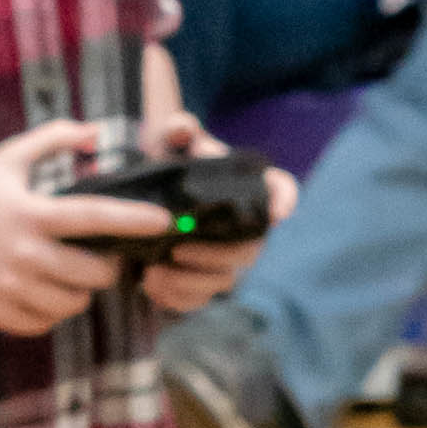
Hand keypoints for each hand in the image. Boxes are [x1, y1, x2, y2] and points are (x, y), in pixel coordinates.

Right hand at [0, 125, 170, 335]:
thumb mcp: (7, 158)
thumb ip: (54, 139)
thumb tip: (97, 133)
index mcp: (32, 214)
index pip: (95, 217)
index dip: (135, 220)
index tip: (165, 222)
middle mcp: (24, 254)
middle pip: (94, 273)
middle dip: (108, 267)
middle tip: (102, 257)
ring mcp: (9, 287)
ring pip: (73, 304)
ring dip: (81, 292)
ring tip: (71, 275)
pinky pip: (44, 323)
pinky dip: (52, 312)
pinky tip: (44, 293)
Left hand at [141, 120, 293, 317]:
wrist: (142, 199)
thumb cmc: (168, 165)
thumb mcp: (169, 144)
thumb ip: (176, 130)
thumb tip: (181, 127)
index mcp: (245, 186)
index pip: (279, 188)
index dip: (284, 199)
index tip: (279, 211)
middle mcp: (243, 225)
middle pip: (250, 249)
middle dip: (217, 255)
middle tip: (178, 250)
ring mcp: (224, 257)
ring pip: (224, 280)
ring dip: (191, 282)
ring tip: (154, 272)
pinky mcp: (201, 281)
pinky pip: (199, 300)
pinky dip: (176, 298)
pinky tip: (152, 287)